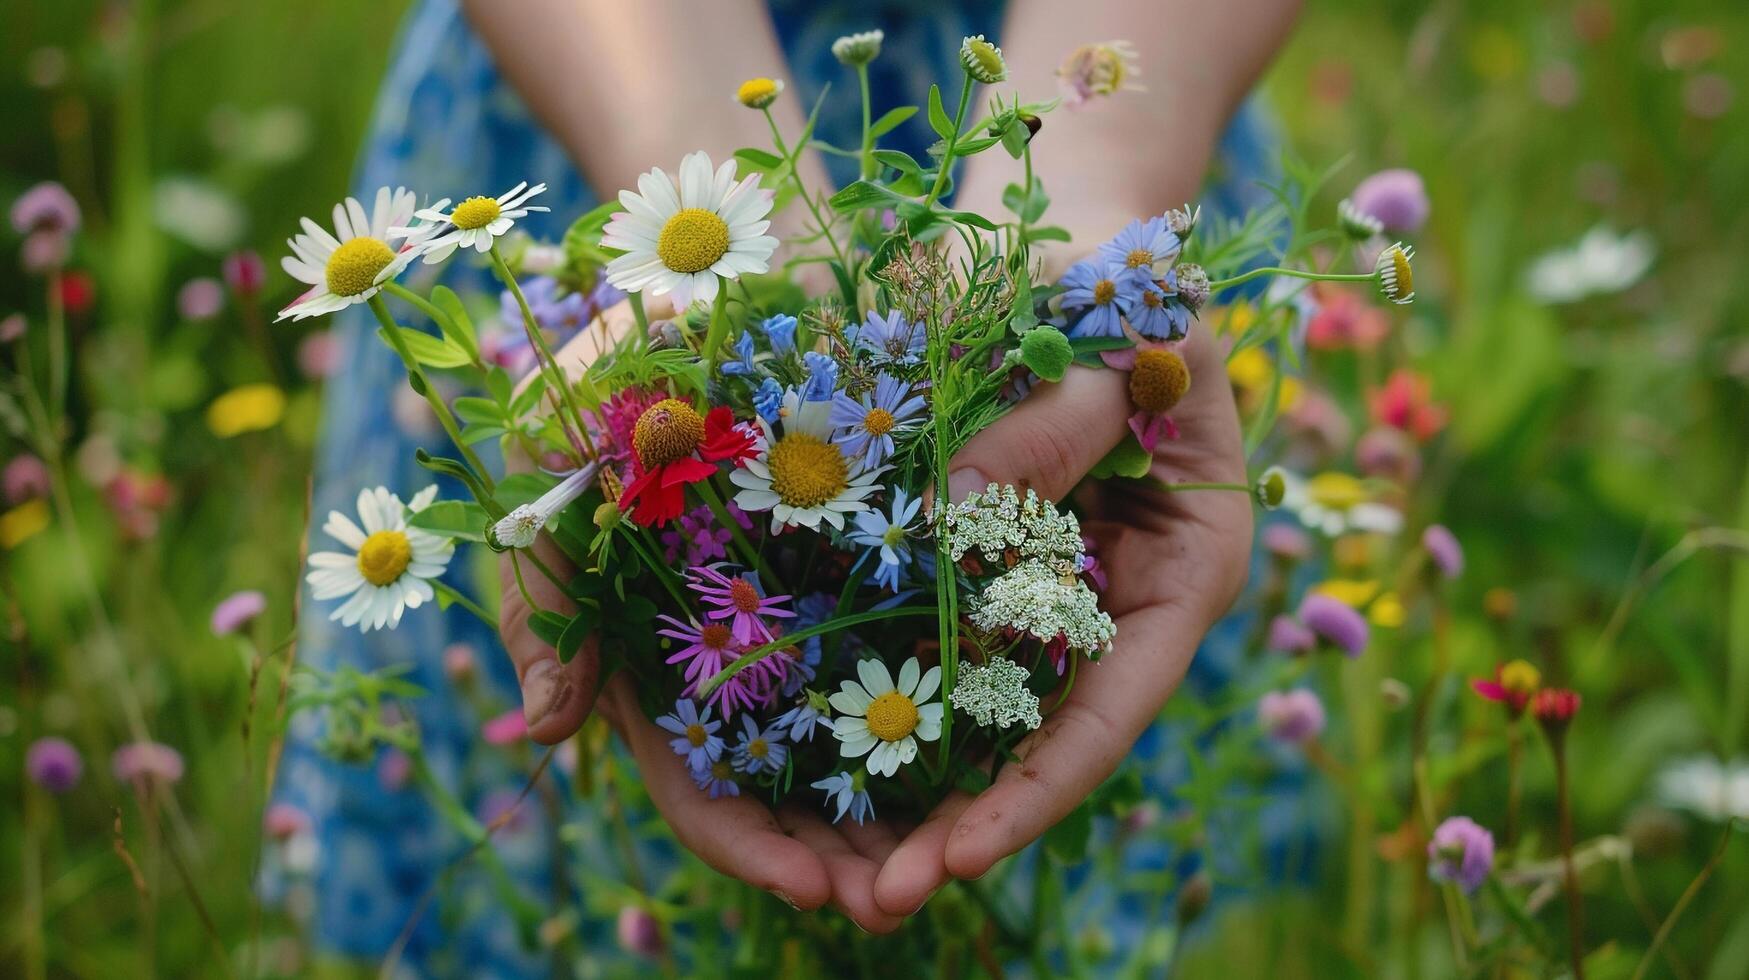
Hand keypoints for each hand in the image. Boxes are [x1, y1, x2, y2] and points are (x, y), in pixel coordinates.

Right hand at [495, 298, 911, 929]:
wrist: (743, 250)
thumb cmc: (637, 354)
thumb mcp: (565, 461)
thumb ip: (539, 590)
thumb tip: (548, 728)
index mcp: (658, 648)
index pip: (694, 781)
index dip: (745, 843)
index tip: (813, 886)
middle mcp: (738, 648)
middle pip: (785, 788)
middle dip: (836, 855)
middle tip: (902, 899)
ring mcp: (812, 611)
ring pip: (856, 743)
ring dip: (899, 814)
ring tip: (957, 860)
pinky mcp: (884, 563)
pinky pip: (920, 654)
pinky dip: (948, 713)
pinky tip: (996, 755)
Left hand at [870, 325, 1254, 916]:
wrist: (1070, 236)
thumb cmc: (1119, 277)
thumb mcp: (1109, 344)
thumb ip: (1048, 430)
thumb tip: (948, 516)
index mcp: (1184, 571)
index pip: (1114, 707)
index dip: (1040, 788)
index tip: (959, 854)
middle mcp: (1114, 599)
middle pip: (1045, 735)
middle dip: (966, 820)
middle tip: (874, 898)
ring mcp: (1043, 586)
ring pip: (982, 707)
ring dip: (914, 783)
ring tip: (831, 868)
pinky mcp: (976, 561)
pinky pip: (930, 641)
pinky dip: (883, 695)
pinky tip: (815, 756)